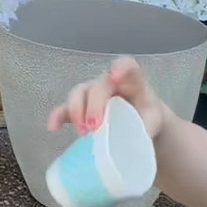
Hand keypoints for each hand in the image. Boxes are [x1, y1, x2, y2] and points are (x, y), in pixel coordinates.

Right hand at [47, 55, 166, 142]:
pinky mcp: (80, 108)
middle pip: (98, 87)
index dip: (120, 68)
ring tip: (83, 132)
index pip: (127, 67)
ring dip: (77, 112)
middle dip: (94, 106)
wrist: (140, 122)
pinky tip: (53, 127)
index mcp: (131, 82)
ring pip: (79, 93)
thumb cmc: (146, 116)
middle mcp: (108, 82)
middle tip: (95, 126)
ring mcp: (92, 94)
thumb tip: (140, 138)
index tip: (115, 76)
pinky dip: (57, 116)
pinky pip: (65, 109)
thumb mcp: (153, 121)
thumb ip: (147, 127)